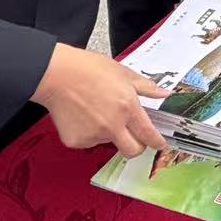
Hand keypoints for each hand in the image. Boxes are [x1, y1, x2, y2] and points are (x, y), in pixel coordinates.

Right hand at [31, 43, 167, 157]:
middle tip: (133, 136)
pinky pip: (89, 141)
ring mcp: (94, 135)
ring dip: (108, 133)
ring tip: (97, 110)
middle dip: (136, 147)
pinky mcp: (77, 141)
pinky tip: (83, 115)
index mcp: (128, 107)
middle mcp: (113, 125)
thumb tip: (163, 93)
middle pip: (132, 151)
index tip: (159, 144)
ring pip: (108, 142)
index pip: (148, 134)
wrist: (57, 75)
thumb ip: (146, 87)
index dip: (156, 141)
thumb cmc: (88, 69)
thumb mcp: (123, 73)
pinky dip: (89, 132)